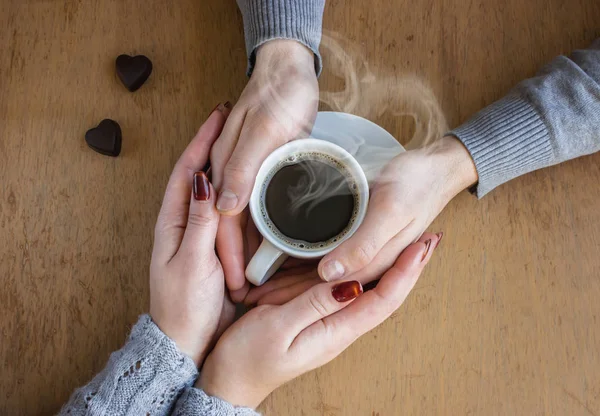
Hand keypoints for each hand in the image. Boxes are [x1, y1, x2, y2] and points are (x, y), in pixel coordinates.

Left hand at [149, 104, 234, 365]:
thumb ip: (199, 223)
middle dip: (214, 144)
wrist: (188, 341)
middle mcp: (186, 221)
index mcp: (173, 221)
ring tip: (245, 141)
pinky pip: (227, 211)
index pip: (187, 170)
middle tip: (233, 119)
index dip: (201, 142)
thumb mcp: (191, 261)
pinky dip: (237, 191)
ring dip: (227, 164)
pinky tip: (252, 184)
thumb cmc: (184, 305)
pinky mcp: (216, 246)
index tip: (218, 117)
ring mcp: (201, 233)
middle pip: (200, 173)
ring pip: (215, 190)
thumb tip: (205, 181)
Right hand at [198, 233, 440, 407]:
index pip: (383, 301)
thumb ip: (313, 305)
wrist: (230, 381)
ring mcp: (331, 326)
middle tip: (429, 240)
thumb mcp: (277, 327)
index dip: (405, 273)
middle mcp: (340, 331)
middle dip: (410, 269)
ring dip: (395, 270)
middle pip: (387, 297)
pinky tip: (370, 262)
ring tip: (411, 246)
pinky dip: (371, 275)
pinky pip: (354, 295)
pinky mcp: (318, 319)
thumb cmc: (248, 357)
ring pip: (374, 295)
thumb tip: (351, 284)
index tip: (421, 247)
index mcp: (335, 333)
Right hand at [210, 39, 318, 300]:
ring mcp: (246, 171)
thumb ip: (241, 166)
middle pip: (228, 226)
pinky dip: (263, 227)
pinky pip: (259, 206)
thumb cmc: (277, 95)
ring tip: (257, 278)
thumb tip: (223, 205)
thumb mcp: (263, 130)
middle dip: (235, 260)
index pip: (221, 222)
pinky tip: (274, 243)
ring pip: (242, 219)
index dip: (229, 255)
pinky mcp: (263, 169)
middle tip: (246, 291)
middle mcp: (231, 172)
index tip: (239, 283)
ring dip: (246, 249)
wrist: (289, 68)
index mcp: (225, 165)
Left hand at [243, 136, 475, 304]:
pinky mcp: (362, 237)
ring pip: (322, 275)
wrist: (438, 167)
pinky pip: (329, 256)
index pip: (328, 293)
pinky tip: (283, 257)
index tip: (258, 301)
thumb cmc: (417, 185)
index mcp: (376, 266)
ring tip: (256, 282)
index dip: (292, 298)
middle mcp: (367, 265)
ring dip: (291, 280)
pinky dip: (304, 260)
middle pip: (320, 288)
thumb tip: (331, 276)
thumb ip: (364, 245)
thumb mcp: (391, 212)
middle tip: (248, 294)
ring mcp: (365, 252)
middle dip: (285, 294)